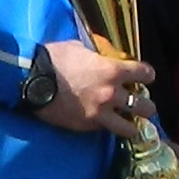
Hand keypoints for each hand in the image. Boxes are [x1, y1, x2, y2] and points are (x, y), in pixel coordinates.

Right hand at [31, 37, 148, 136]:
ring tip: (131, 124)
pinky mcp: (86, 126)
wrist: (30, 79)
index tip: (146, 77)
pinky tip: (105, 124)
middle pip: (145, 106)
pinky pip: (105, 130)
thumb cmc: (53, 58)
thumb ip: (97, 55)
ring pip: (130, 128)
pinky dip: (107, 127)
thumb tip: (102, 57)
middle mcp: (112, 94)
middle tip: (142, 105)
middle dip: (146, 105)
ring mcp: (100, 113)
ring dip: (132, 125)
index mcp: (113, 70)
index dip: (147, 75)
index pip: (145, 74)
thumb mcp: (79, 48)